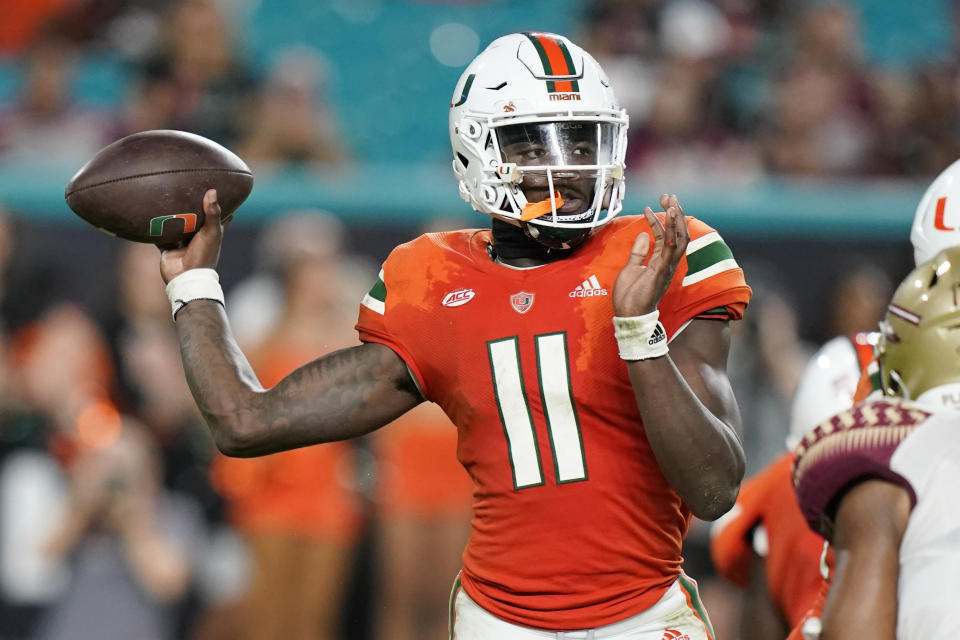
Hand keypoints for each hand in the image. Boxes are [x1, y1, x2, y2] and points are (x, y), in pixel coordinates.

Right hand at [159, 189, 224, 282]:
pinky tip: (148, 214)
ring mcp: (182, 241)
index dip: (217, 204)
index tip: (213, 189)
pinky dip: (154, 226)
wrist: (185, 277)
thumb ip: (212, 213)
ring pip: (175, 224)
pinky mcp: (168, 246)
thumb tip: (212, 191)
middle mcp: (197, 236)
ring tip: (164, 197)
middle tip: (183, 188)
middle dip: (189, 206)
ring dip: (171, 215)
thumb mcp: (212, 232)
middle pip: (193, 217)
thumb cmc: (204, 255)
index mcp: (211, 232)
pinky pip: (159, 234)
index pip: (217, 216)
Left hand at [613, 194, 688, 316]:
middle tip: (669, 196)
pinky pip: (671, 247)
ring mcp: (667, 265)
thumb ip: (638, 252)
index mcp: (660, 261)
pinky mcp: (662, 269)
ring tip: (671, 201)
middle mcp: (667, 262)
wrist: (629, 315)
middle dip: (675, 214)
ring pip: (679, 237)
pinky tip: (667, 216)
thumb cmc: (631, 297)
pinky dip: (671, 230)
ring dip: (676, 218)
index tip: (652, 205)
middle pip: (678, 233)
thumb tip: (643, 235)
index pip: (666, 236)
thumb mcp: (631, 268)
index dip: (661, 220)